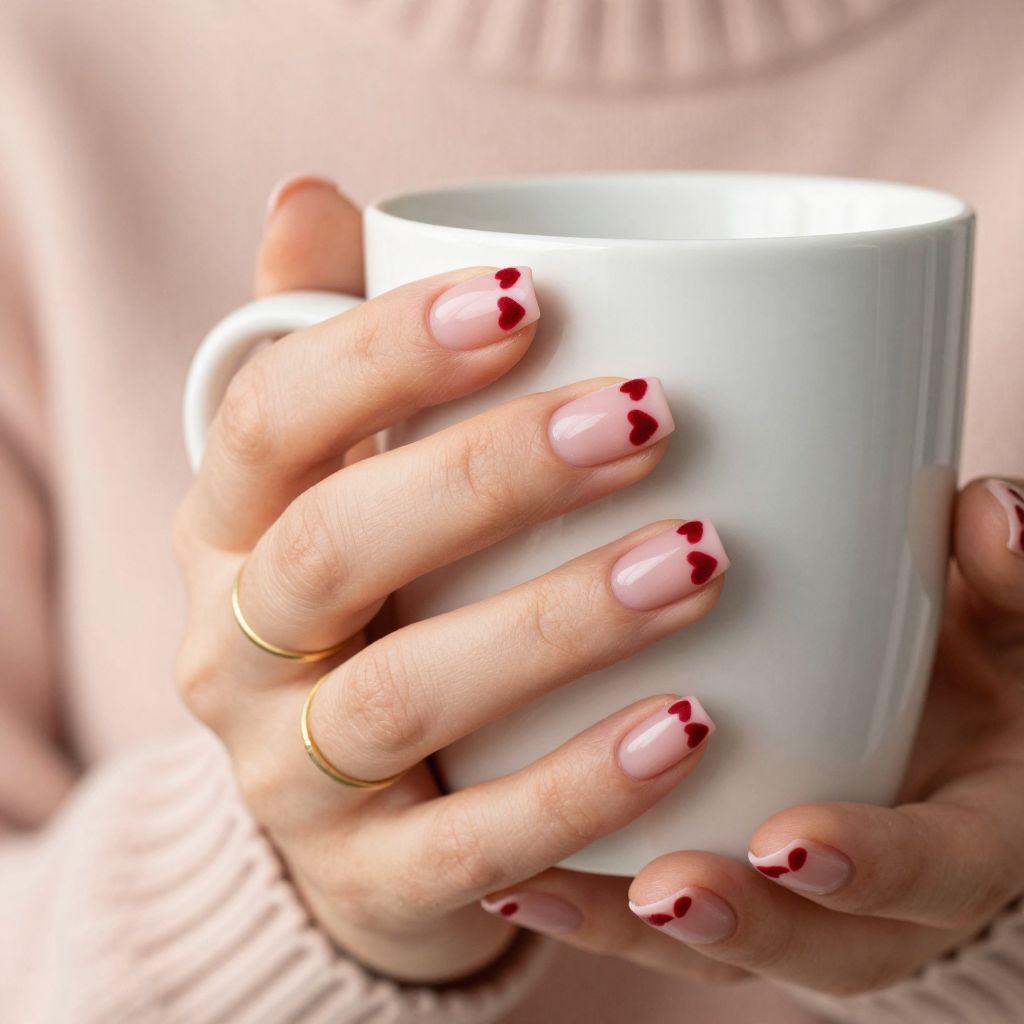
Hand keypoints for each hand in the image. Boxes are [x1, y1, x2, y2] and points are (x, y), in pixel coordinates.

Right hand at [172, 178, 730, 982]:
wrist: (358, 809)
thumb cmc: (374, 609)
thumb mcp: (337, 481)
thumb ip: (335, 352)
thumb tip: (312, 198)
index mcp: (231, 529)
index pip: (269, 419)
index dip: (384, 353)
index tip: (528, 295)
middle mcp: (234, 649)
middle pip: (331, 549)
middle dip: (485, 475)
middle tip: (643, 415)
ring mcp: (288, 778)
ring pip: (398, 697)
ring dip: (554, 624)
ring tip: (698, 561)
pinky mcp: (369, 881)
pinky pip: (465, 845)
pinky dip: (576, 785)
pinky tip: (688, 726)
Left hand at [484, 478, 1023, 994]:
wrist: (944, 739)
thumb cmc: (974, 675)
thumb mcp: (1008, 631)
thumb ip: (1005, 582)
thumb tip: (991, 511)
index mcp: (967, 835)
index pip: (939, 868)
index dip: (875, 867)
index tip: (792, 841)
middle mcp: (876, 896)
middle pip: (819, 947)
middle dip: (742, 926)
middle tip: (666, 892)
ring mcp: (797, 905)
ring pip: (718, 946)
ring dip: (625, 927)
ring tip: (533, 890)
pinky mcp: (726, 884)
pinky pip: (651, 918)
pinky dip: (584, 906)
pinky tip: (511, 884)